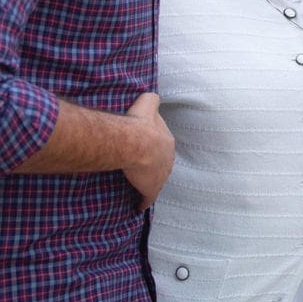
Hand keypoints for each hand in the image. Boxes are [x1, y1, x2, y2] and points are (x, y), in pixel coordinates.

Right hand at [122, 93, 174, 210]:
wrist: (134, 143)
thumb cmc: (139, 123)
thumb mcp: (147, 103)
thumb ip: (152, 100)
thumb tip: (154, 96)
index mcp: (167, 142)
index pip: (162, 146)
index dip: (152, 148)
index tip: (145, 150)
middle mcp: (168, 160)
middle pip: (161, 164)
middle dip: (154, 165)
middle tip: (141, 167)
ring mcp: (161, 176)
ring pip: (156, 180)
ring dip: (149, 182)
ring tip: (139, 184)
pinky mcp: (151, 189)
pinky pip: (147, 198)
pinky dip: (143, 201)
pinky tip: (138, 206)